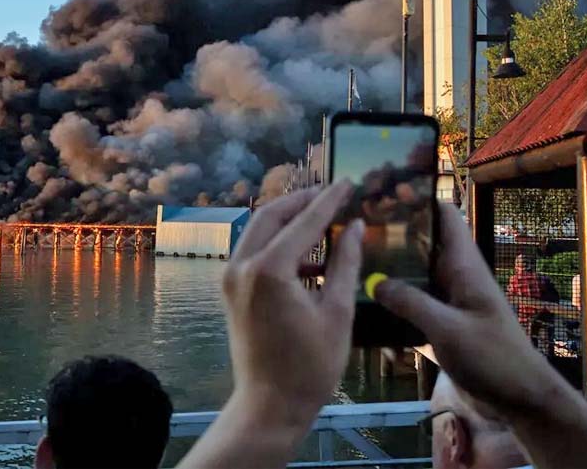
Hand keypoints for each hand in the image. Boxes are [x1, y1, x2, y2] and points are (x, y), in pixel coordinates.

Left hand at [222, 180, 365, 432]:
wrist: (269, 405)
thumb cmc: (310, 366)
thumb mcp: (337, 312)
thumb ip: (345, 263)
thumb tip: (356, 226)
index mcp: (269, 271)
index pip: (304, 222)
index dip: (329, 201)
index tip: (347, 183)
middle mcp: (242, 266)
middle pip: (271, 215)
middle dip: (302, 201)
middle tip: (331, 192)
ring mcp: (231, 277)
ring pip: (258, 230)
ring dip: (288, 219)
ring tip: (323, 215)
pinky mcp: (230, 288)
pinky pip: (254, 251)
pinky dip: (278, 243)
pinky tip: (309, 254)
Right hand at [375, 204, 586, 468]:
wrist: (520, 401)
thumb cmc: (494, 357)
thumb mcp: (449, 329)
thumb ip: (411, 303)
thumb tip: (373, 281)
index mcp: (463, 267)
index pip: (445, 217)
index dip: (419, 198)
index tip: (384, 188)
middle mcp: (452, 277)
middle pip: (420, 243)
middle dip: (391, 232)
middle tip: (351, 224)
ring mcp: (445, 301)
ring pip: (411, 275)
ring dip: (386, 269)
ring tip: (348, 259)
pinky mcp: (438, 325)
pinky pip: (409, 306)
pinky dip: (389, 304)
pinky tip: (361, 306)